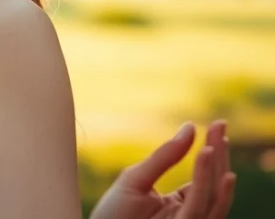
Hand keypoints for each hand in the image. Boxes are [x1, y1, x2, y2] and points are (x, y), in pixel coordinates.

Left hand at [90, 120, 235, 218]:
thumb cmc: (112, 214)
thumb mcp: (137, 179)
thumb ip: (165, 157)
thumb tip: (191, 126)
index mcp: (181, 205)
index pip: (205, 177)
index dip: (215, 151)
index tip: (219, 123)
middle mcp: (191, 216)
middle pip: (215, 185)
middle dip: (220, 155)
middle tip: (221, 125)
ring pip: (213, 197)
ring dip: (215, 167)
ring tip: (214, 141)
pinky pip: (198, 205)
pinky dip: (205, 181)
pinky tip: (206, 156)